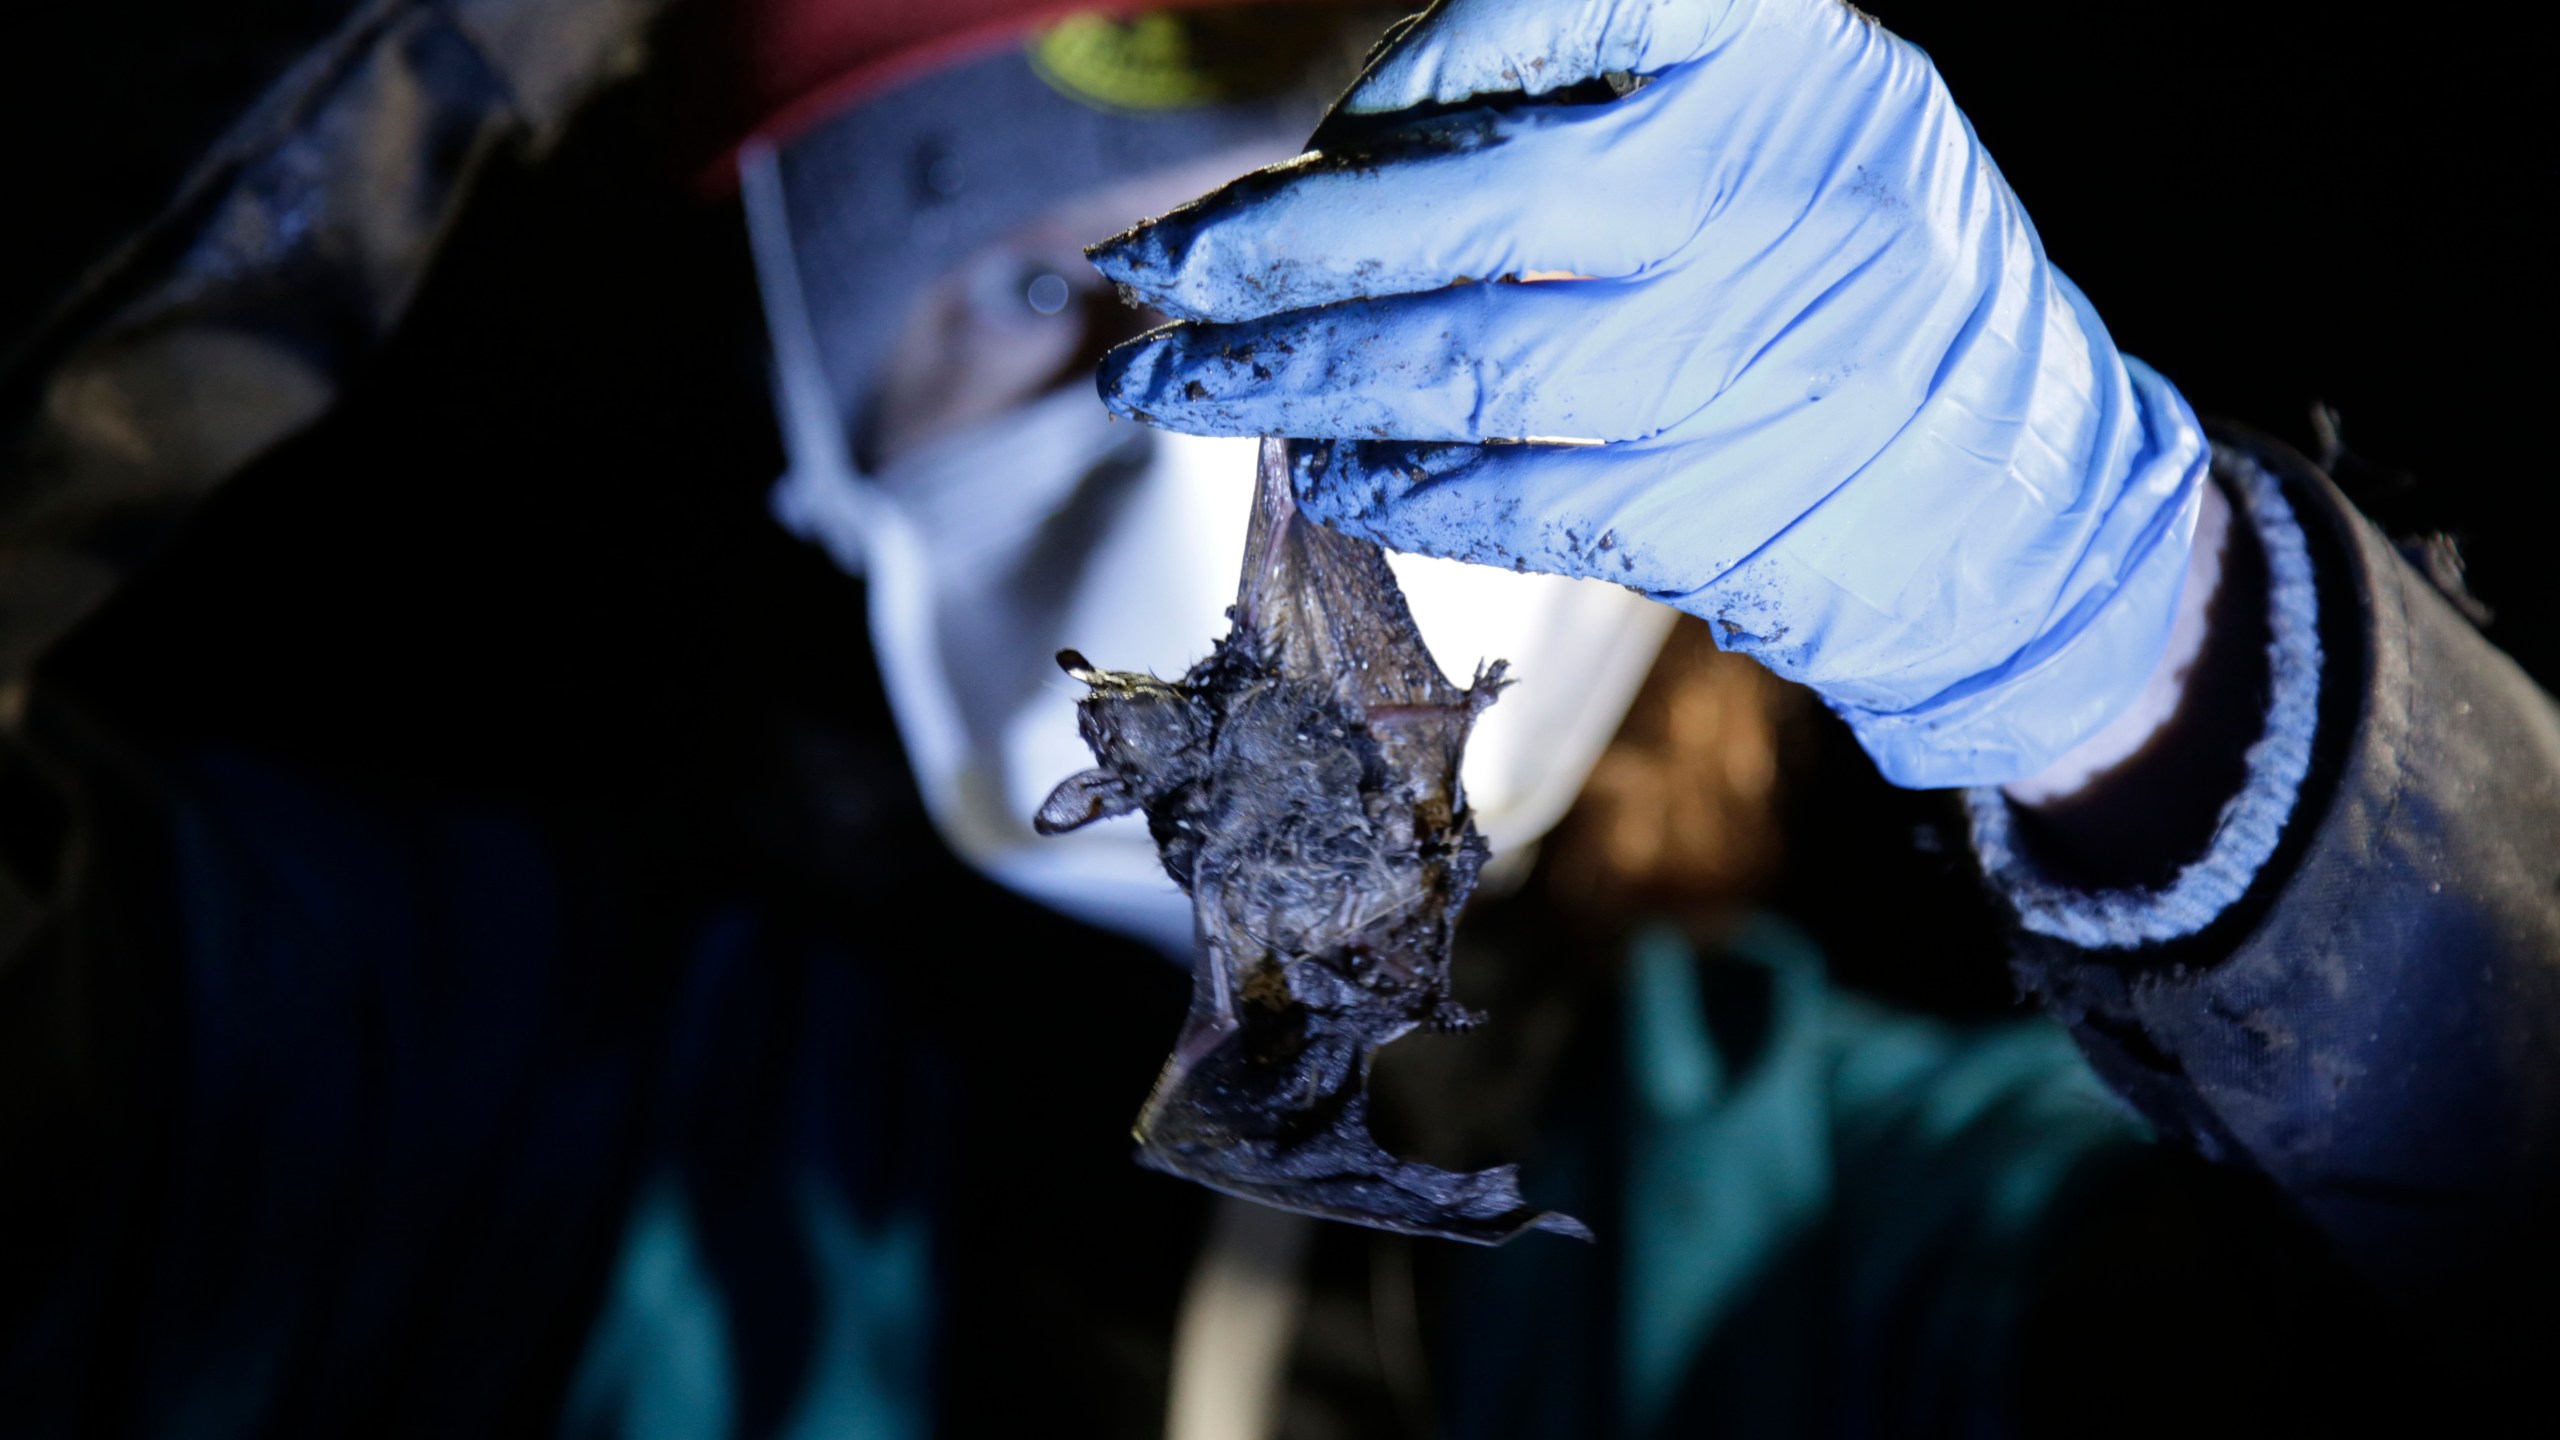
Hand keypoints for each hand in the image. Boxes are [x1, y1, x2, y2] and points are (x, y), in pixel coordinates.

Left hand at [1088, 0, 2209, 787]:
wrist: (2022, 496)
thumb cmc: (1856, 279)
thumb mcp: (1794, 126)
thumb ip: (1607, 101)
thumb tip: (1347, 149)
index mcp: (1794, 66)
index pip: (1580, 7)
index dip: (1425, 61)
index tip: (1328, 124)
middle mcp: (1775, 203)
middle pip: (1474, 213)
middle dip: (1276, 249)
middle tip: (1146, 275)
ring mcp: (1750, 368)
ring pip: (1468, 372)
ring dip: (1291, 385)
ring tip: (1169, 387)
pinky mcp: (1721, 515)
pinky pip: (1513, 497)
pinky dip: (1400, 488)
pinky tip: (1323, 476)